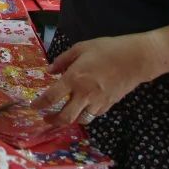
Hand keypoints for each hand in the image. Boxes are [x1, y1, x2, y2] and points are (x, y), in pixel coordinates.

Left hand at [32, 32, 168, 126]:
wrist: (136, 60)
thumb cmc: (107, 49)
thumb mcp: (81, 48)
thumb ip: (63, 60)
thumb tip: (49, 71)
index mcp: (74, 79)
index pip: (52, 97)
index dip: (39, 104)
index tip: (32, 107)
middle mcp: (84, 95)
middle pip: (65, 117)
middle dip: (52, 120)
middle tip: (45, 118)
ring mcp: (97, 103)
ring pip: (80, 120)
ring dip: (68, 121)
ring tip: (61, 116)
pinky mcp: (108, 106)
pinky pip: (92, 115)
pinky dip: (84, 115)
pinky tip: (80, 109)